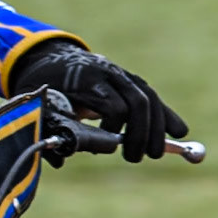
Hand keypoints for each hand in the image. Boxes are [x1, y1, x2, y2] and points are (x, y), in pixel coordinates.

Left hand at [10, 39, 186, 163]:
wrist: (50, 56)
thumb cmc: (43, 84)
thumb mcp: (39, 102)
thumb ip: (50, 129)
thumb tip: (60, 161)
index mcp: (85, 78)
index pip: (113, 104)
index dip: (114, 128)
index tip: (108, 143)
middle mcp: (107, 73)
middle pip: (138, 100)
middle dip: (142, 132)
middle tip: (135, 157)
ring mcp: (121, 74)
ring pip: (149, 97)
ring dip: (158, 127)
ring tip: (154, 154)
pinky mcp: (129, 80)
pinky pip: (152, 97)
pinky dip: (165, 116)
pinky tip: (179, 133)